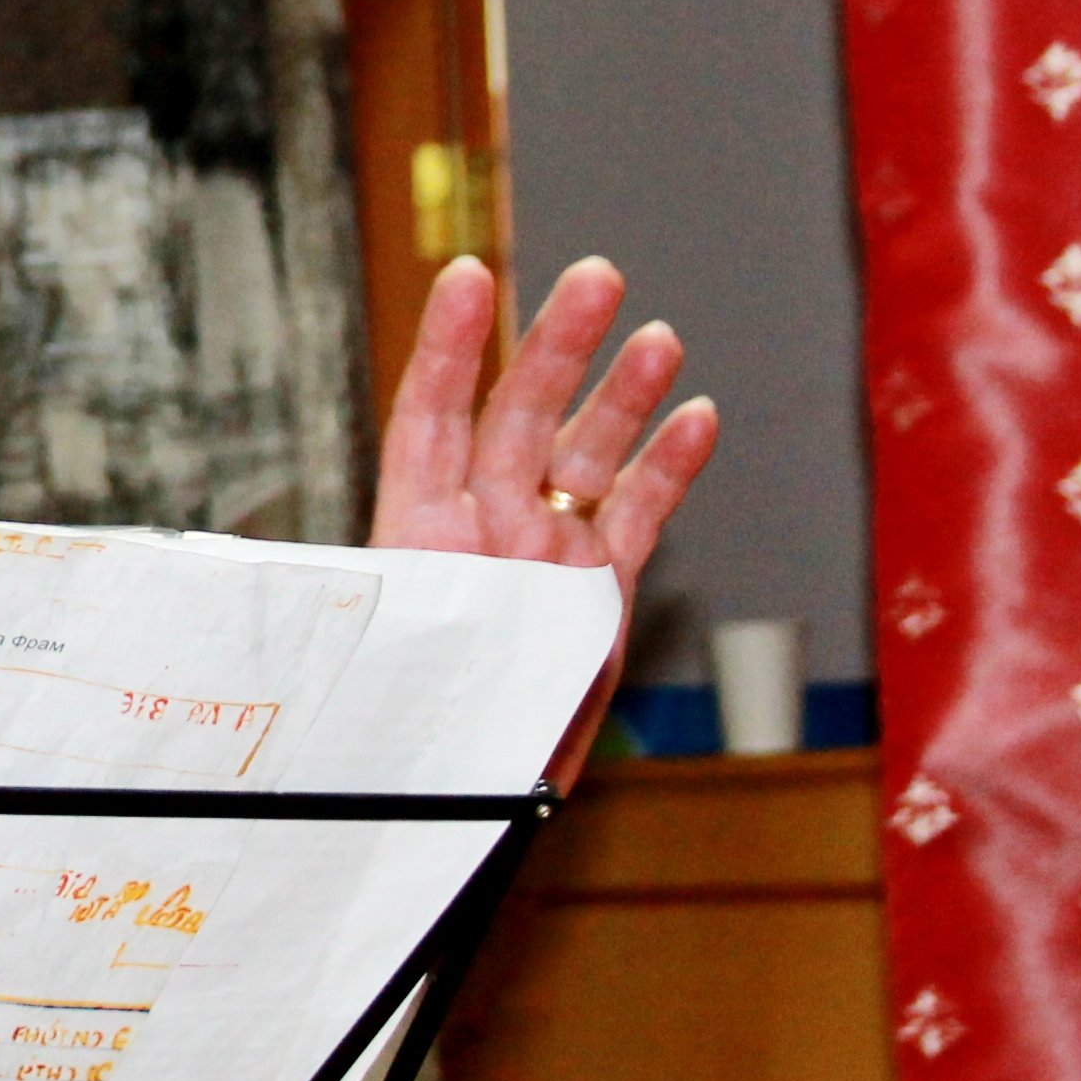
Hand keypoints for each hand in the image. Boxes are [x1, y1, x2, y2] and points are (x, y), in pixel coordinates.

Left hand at [370, 254, 717, 786]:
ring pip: (583, 454)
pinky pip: (635, 515)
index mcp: (413, 534)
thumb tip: (395, 597)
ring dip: (621, 394)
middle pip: (516, 415)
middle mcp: (478, 527)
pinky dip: (665, 468)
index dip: (448, 347)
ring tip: (656, 336)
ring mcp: (539, 549)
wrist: (453, 804)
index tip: (470, 276)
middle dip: (558, 346)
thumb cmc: (399, 740)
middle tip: (596, 279)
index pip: (428, 418)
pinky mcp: (594, 588)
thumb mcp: (385, 675)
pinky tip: (696, 417)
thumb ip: (405, 623)